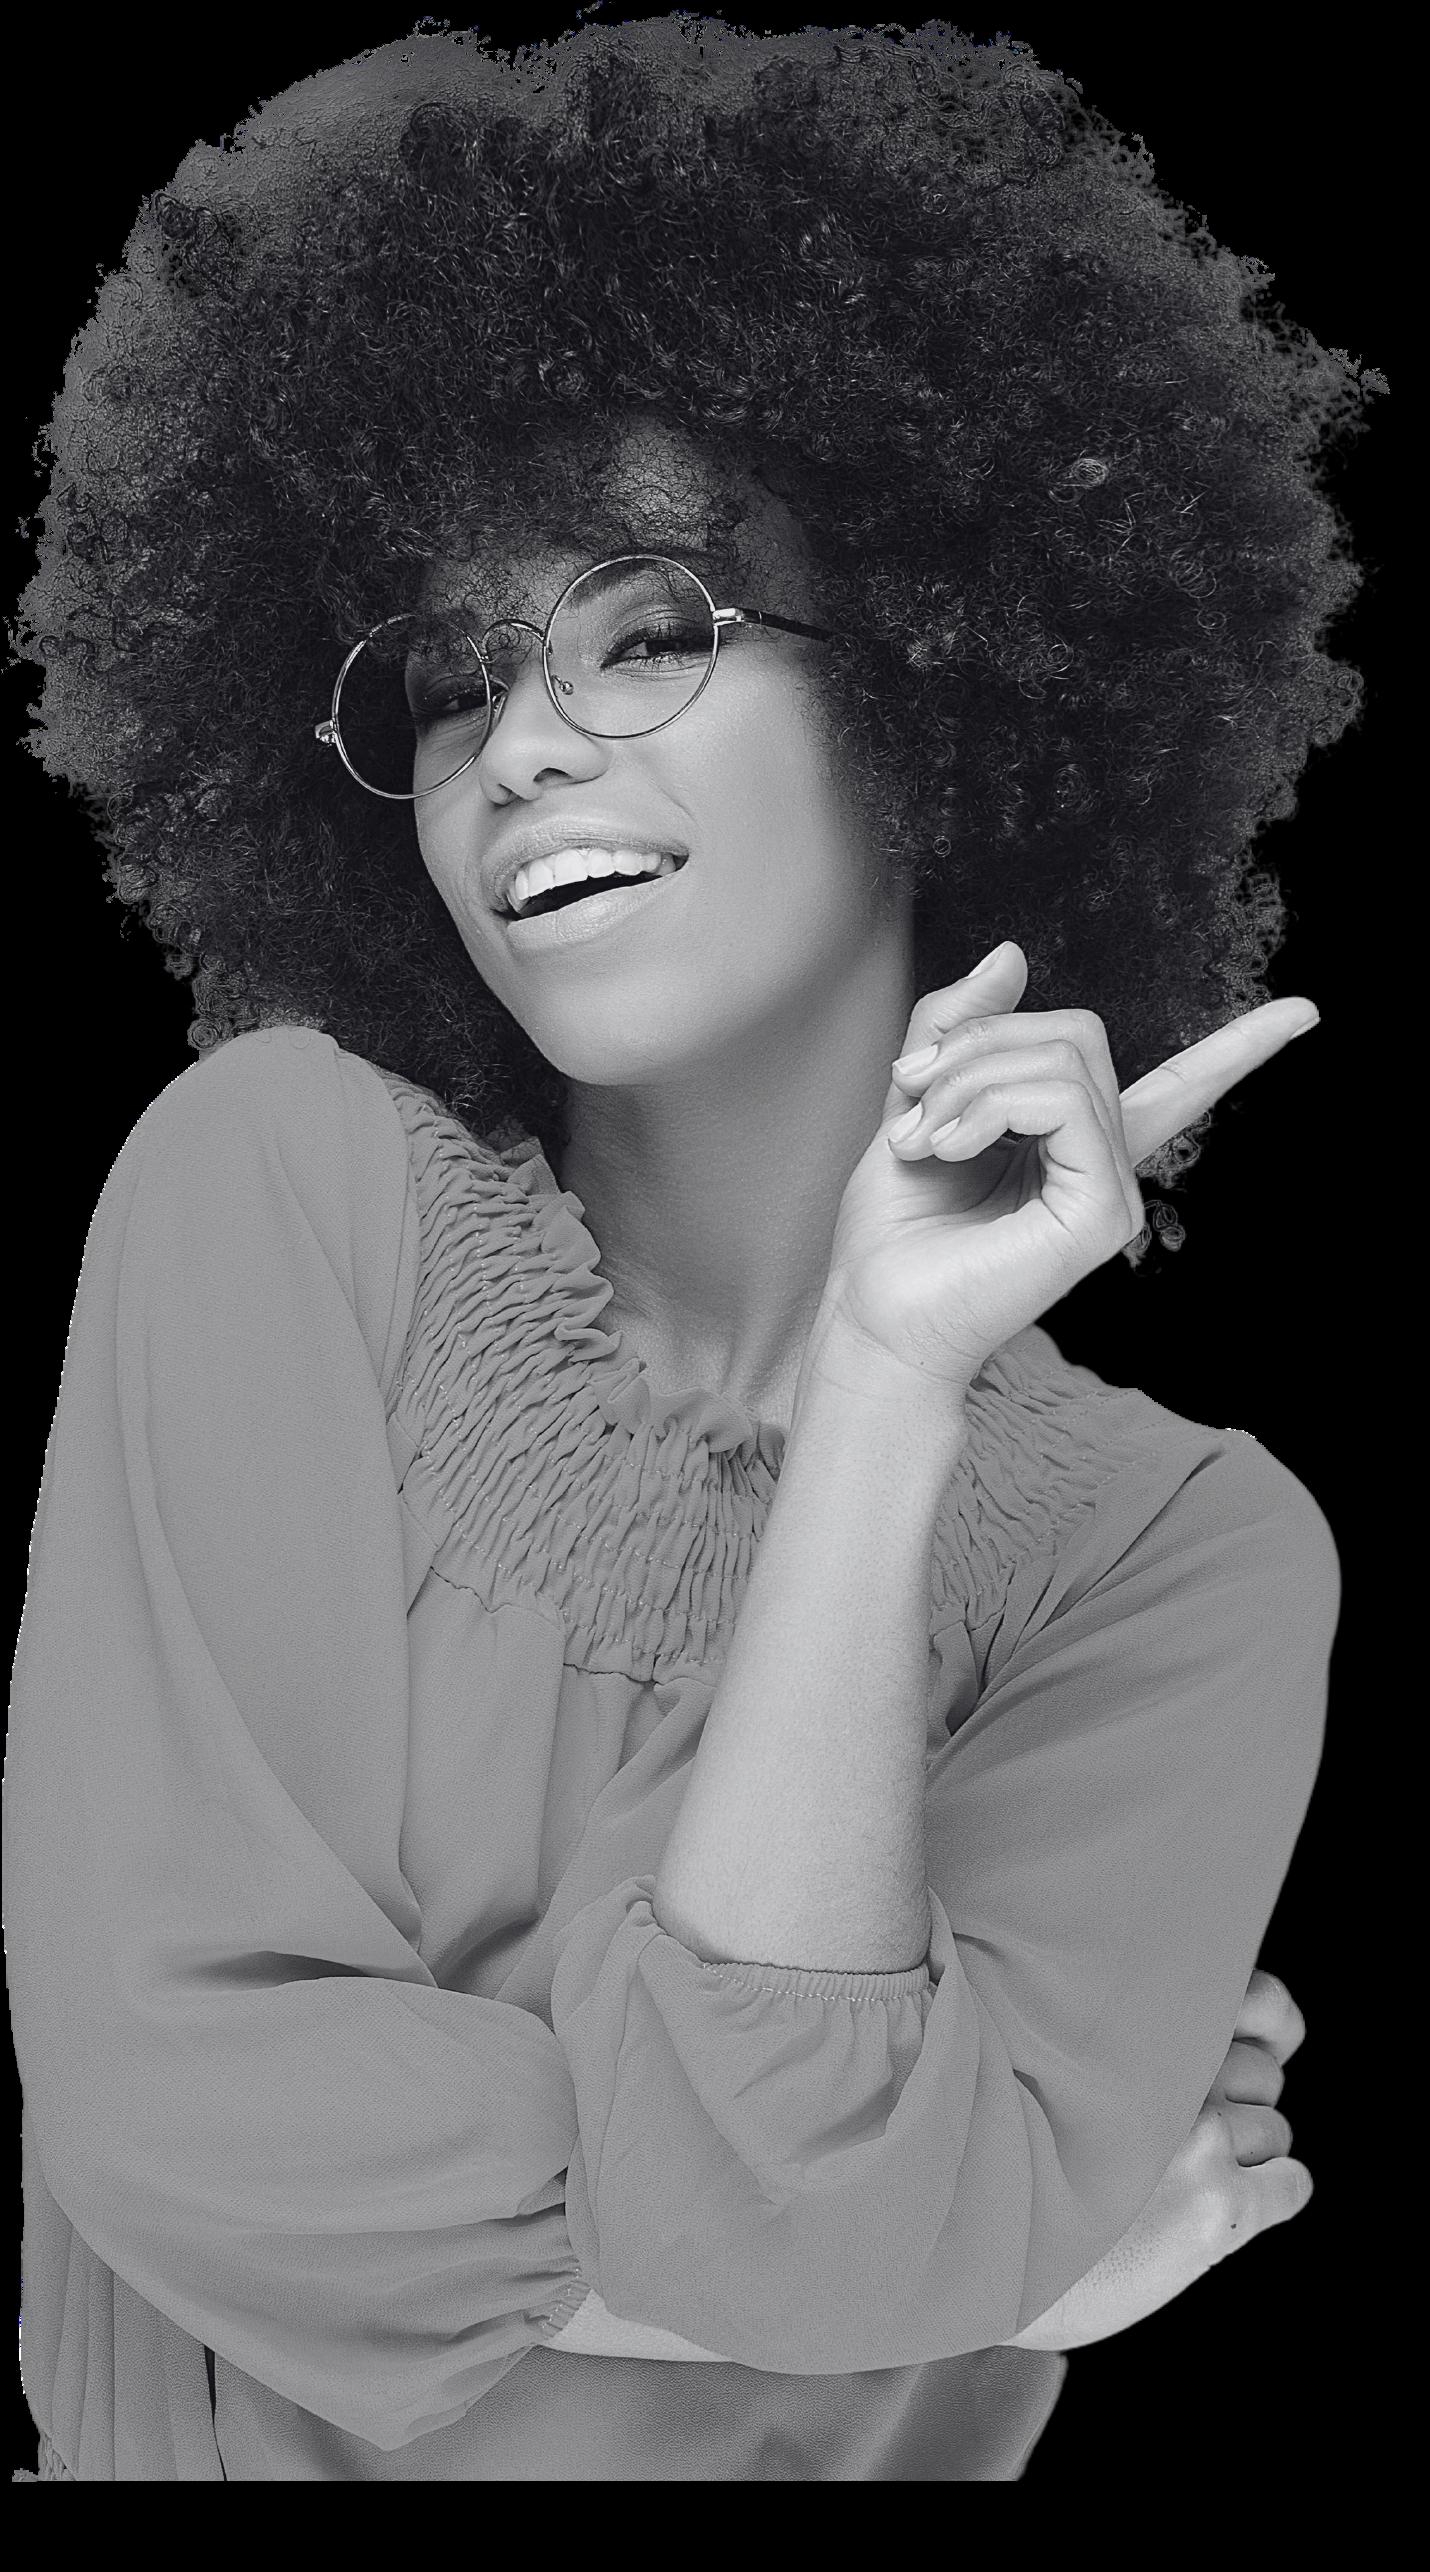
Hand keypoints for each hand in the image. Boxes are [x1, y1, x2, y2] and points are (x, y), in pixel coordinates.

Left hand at [821, 943, 1319, 1401]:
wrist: (876, 1315)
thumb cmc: (894, 1228)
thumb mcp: (918, 1099)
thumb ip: (961, 1030)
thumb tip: (1014, 953)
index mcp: (1077, 1144)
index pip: (1181, 1087)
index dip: (1243, 1048)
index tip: (1306, 1013)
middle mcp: (1107, 1166)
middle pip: (1079, 1035)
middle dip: (980, 1044)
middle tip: (911, 1096)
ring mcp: (1113, 1192)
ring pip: (1066, 1062)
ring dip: (969, 1078)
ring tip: (920, 1137)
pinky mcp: (1100, 1214)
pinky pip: (1064, 1102)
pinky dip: (990, 1104)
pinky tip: (946, 1146)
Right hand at [1005, 1966, 1311, 2351]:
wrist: (989, 2255)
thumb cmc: (1020, 2154)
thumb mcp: (1056, 2062)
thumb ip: (1134, 2036)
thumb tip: (1242, 2032)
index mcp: (1143, 2026)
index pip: (1261, 2001)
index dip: (1266, 2021)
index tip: (1248, 2040)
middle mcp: (1178, 2067)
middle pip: (1264, 2074)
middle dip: (1238, 2100)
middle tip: (1178, 2136)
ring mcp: (1203, 2135)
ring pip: (1273, 2131)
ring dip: (1243, 2156)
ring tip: (1177, 2179)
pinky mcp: (1220, 2203)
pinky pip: (1290, 2183)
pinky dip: (1270, 2194)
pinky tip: (1218, 2209)